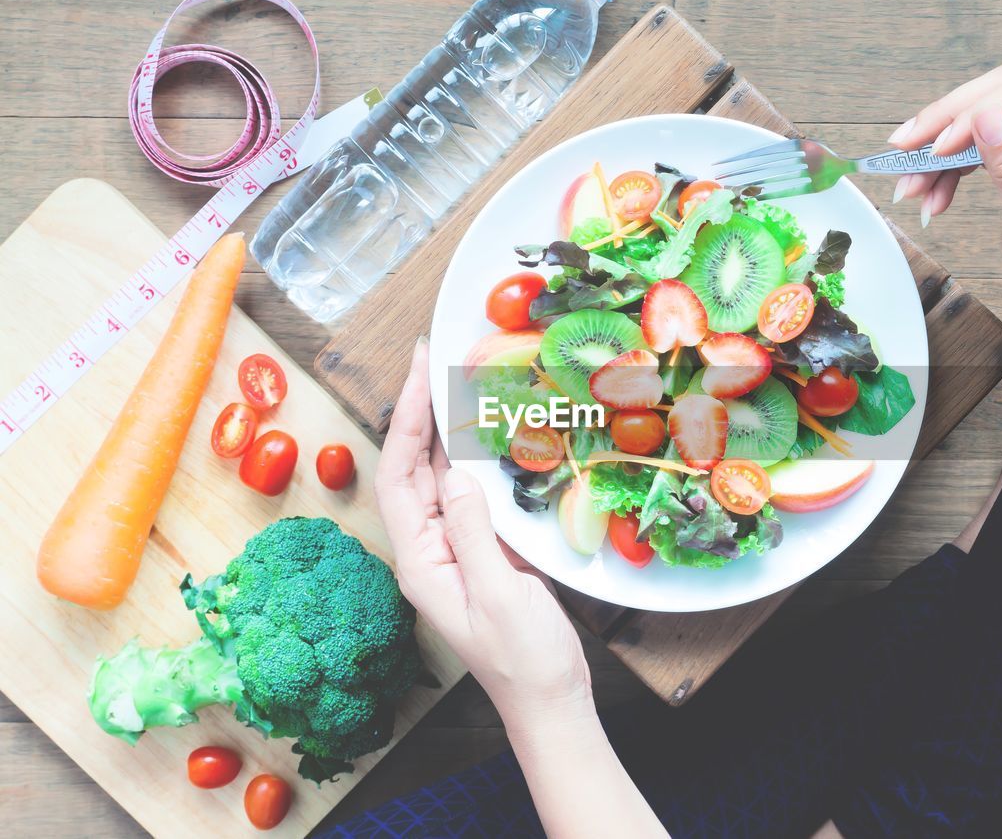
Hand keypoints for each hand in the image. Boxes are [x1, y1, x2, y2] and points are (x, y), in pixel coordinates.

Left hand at [374, 338, 593, 730]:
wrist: (549, 700)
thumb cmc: (523, 660)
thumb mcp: (498, 595)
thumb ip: (473, 533)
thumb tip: (457, 473)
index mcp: (419, 561)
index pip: (398, 474)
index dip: (408, 416)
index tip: (422, 367)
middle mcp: (429, 549)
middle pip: (413, 467)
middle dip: (421, 409)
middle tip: (435, 355)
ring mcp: (455, 549)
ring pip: (441, 476)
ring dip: (447, 428)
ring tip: (458, 377)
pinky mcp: (484, 551)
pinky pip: (472, 493)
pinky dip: (478, 457)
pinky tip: (491, 433)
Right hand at [889, 65, 1001, 362]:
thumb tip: (989, 117)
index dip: (976, 111)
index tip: (937, 146)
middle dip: (950, 122)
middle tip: (905, 148)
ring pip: (993, 124)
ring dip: (945, 151)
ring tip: (912, 186)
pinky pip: (994, 151)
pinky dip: (957, 169)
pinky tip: (933, 193)